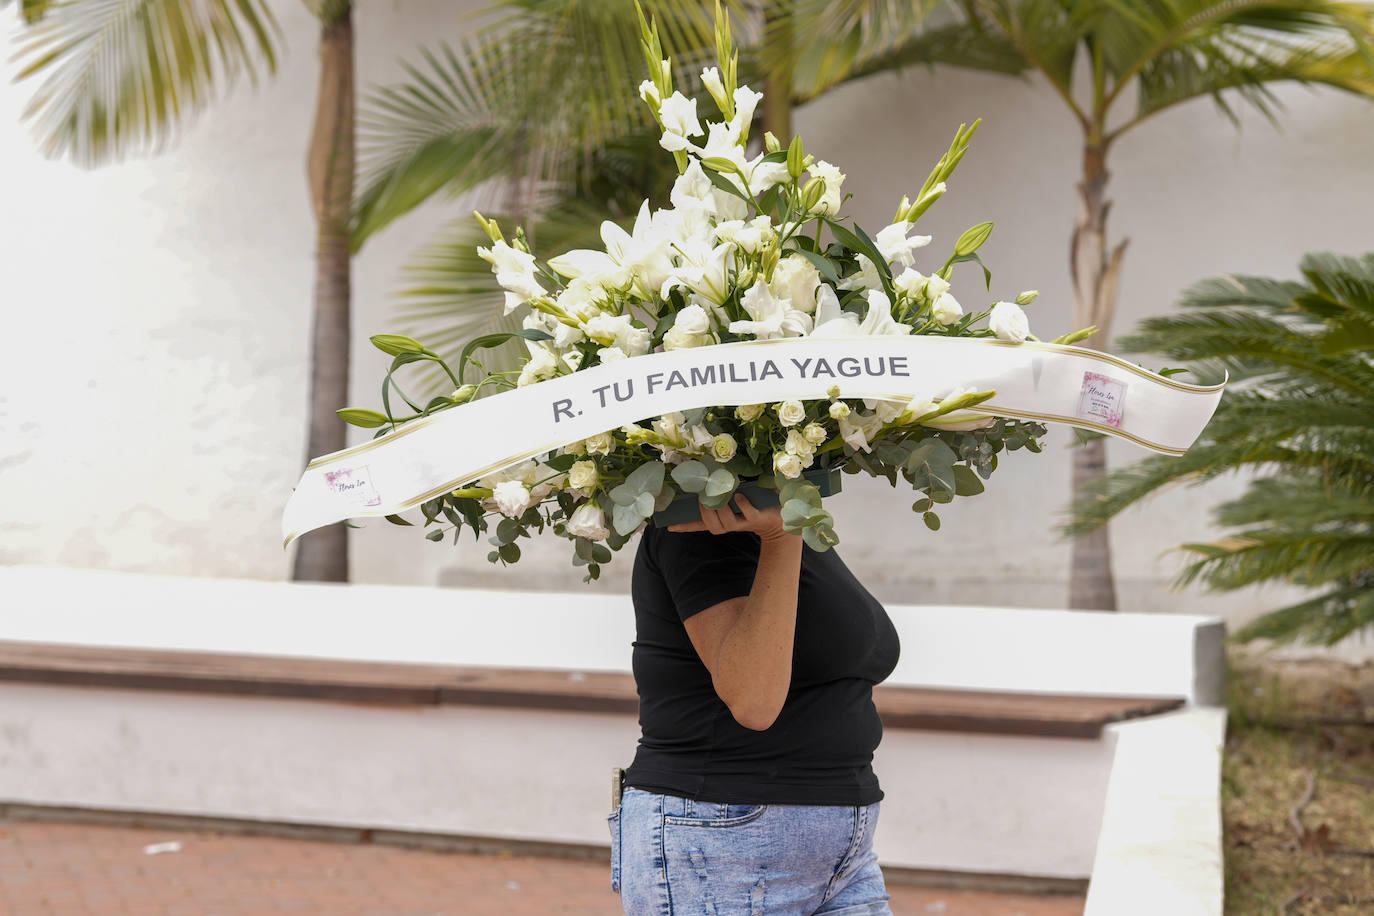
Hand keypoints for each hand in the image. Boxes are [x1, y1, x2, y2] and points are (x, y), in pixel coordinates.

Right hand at [667, 493, 794, 542]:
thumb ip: (721, 493)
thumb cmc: (755, 506)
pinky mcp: (758, 518)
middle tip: (703, 496)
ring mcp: (744, 522)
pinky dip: (742, 504)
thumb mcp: (736, 502)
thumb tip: (706, 477)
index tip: (669, 526)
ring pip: (725, 522)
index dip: (686, 526)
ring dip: (720, 507)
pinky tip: (739, 495)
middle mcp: (731, 524)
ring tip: (720, 494)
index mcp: (723, 521)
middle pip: (711, 525)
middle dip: (704, 511)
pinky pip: (746, 513)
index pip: (700, 525)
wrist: (780, 519)